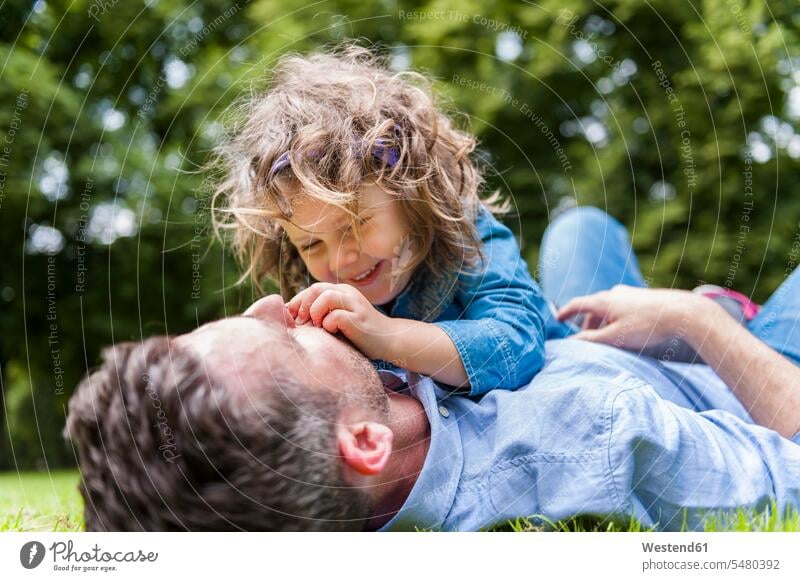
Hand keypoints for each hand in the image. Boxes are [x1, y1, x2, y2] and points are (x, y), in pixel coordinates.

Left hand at [286, 282, 394, 359]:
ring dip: (315, 312)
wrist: (389, 340)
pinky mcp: (359, 319)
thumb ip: (324, 311)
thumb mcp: (340, 316)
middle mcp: (348, 294)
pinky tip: (332, 332)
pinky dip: (328, 325)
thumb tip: (295, 315)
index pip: (313, 289)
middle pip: (316, 289)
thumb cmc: (360, 332)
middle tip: (301, 322)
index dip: (298, 301)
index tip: (291, 316)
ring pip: (325, 296)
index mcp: (342, 291)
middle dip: (303, 305)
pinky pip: (335, 316)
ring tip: (317, 325)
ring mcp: (355, 305)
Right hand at [556, 285, 706, 350]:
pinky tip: (627, 330)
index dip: (565, 312)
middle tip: (586, 339)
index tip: (557, 319)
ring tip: (608, 338)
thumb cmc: (647, 326)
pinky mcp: (642, 296)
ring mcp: (628, 293)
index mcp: (603, 301)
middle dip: (587, 323)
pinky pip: (621, 306)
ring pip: (608, 307)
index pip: (577, 304)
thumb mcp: (615, 337)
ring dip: (603, 321)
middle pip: (592, 307)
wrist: (683, 313)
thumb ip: (590, 340)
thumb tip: (570, 342)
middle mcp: (613, 293)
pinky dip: (616, 318)